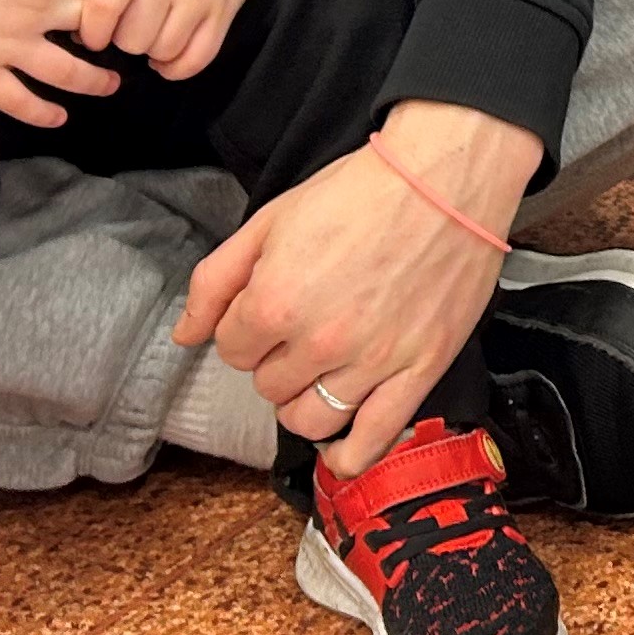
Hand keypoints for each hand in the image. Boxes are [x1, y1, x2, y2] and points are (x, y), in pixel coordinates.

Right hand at [0, 0, 118, 125]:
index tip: (120, 4)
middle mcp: (31, 13)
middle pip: (93, 29)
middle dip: (112, 38)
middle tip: (122, 45)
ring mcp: (5, 47)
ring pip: (67, 74)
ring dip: (95, 82)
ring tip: (110, 85)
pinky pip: (19, 102)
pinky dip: (43, 114)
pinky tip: (59, 117)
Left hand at [79, 0, 294, 78]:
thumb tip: (82, 35)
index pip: (100, 10)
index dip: (92, 32)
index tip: (95, 35)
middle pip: (131, 40)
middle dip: (125, 40)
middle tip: (131, 27)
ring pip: (162, 52)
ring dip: (153, 51)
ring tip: (154, 34)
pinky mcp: (224, 12)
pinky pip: (196, 60)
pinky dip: (177, 67)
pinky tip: (169, 56)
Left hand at [174, 99, 540, 472]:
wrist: (447, 177)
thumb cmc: (363, 190)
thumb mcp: (272, 219)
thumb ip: (217, 280)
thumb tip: (185, 334)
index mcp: (275, 301)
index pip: (230, 348)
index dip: (245, 325)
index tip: (270, 304)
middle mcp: (319, 341)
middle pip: (267, 383)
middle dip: (275, 357)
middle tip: (303, 323)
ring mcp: (372, 363)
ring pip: (308, 418)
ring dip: (302, 400)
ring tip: (319, 371)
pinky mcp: (419, 372)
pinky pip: (372, 440)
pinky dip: (348, 456)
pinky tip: (338, 450)